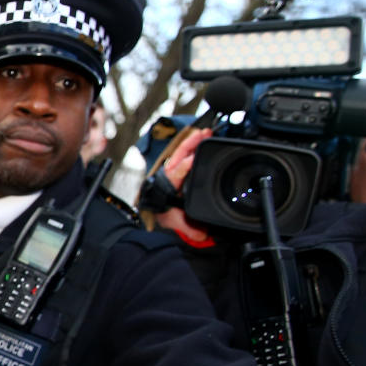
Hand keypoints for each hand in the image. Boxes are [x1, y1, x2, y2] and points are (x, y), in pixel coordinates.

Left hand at [155, 127, 213, 242]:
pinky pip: (186, 153)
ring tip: (205, 132)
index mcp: (168, 185)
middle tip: (203, 134)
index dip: (184, 166)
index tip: (193, 159)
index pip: (176, 172)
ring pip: (182, 151)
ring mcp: (174, 169)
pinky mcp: (179, 167)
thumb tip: (201, 234)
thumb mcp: (175, 222)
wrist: (159, 210)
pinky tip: (204, 136)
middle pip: (179, 155)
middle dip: (190, 144)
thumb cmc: (167, 213)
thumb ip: (187, 227)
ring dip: (193, 141)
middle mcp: (170, 174)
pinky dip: (194, 143)